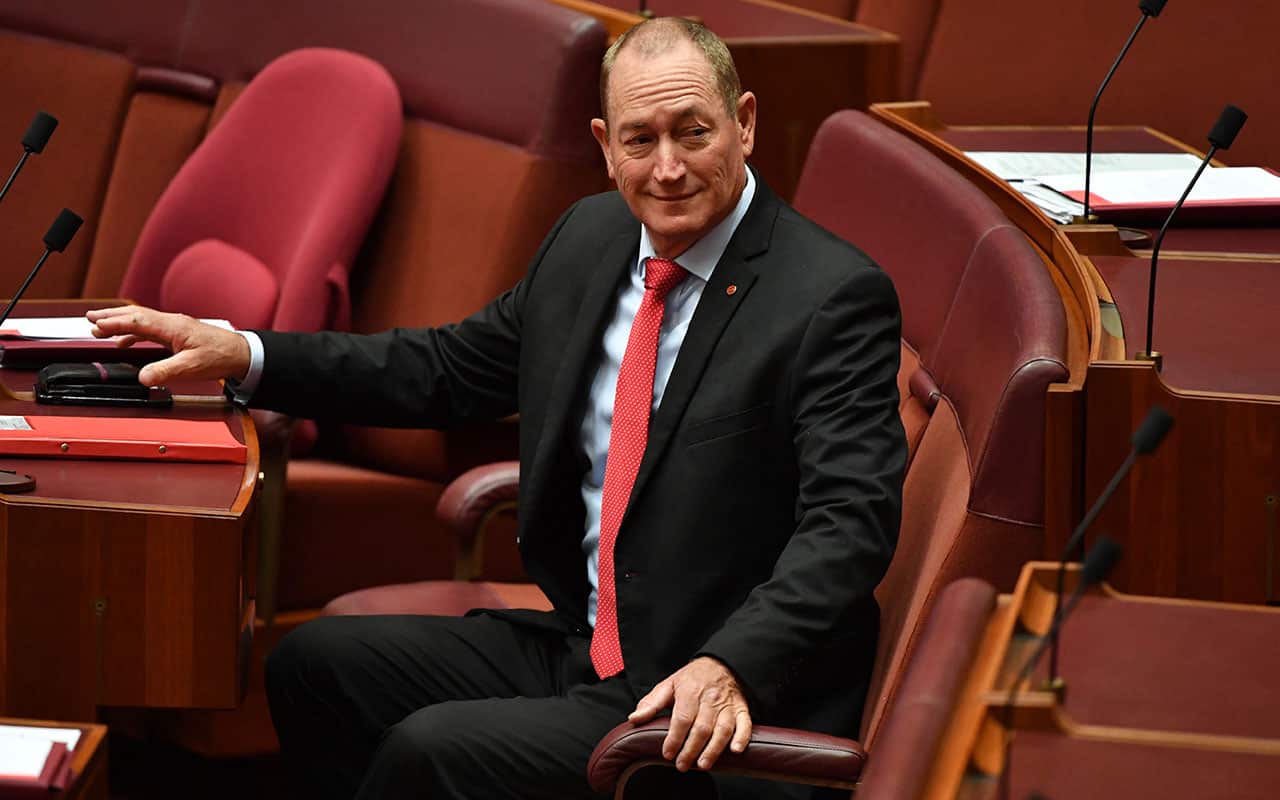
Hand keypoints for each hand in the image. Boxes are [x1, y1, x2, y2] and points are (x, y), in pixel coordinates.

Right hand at [86, 305, 250, 386]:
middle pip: (135, 315)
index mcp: (172, 327)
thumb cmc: (221, 357)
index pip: (137, 321)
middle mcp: (172, 323)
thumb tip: (143, 378)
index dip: (114, 323)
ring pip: (141, 320)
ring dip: (120, 323)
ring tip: (99, 327)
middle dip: (111, 316)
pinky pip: (150, 329)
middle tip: (89, 317)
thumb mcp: (191, 367)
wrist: (242, 354)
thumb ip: (165, 372)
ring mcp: (175, 327)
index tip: (95, 324)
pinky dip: (133, 333)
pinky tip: (125, 342)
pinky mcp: (178, 334)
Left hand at [628, 656, 751, 771]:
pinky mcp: (741, 708)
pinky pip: (745, 723)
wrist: (721, 663)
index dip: (674, 738)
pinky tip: (735, 750)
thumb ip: (651, 703)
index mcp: (689, 691)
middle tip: (682, 765)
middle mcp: (709, 698)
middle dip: (691, 749)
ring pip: (722, 728)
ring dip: (714, 748)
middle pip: (701, 727)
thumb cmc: (692, 679)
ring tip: (703, 764)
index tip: (668, 753)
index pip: (682, 718)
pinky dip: (742, 737)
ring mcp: (727, 704)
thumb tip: (634, 718)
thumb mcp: (669, 685)